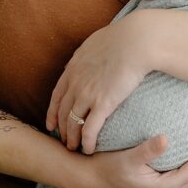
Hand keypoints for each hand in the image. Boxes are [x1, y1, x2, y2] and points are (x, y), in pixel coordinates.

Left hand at [46, 16, 151, 153]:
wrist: (136, 41)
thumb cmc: (123, 37)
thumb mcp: (97, 42)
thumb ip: (89, 53)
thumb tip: (90, 55)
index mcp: (74, 68)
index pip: (57, 95)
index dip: (52, 112)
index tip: (51, 125)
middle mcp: (76, 83)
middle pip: (62, 112)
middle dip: (61, 129)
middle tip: (63, 140)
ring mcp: (88, 94)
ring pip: (72, 123)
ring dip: (71, 138)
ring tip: (74, 148)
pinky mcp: (103, 103)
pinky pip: (89, 129)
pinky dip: (86, 142)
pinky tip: (88, 149)